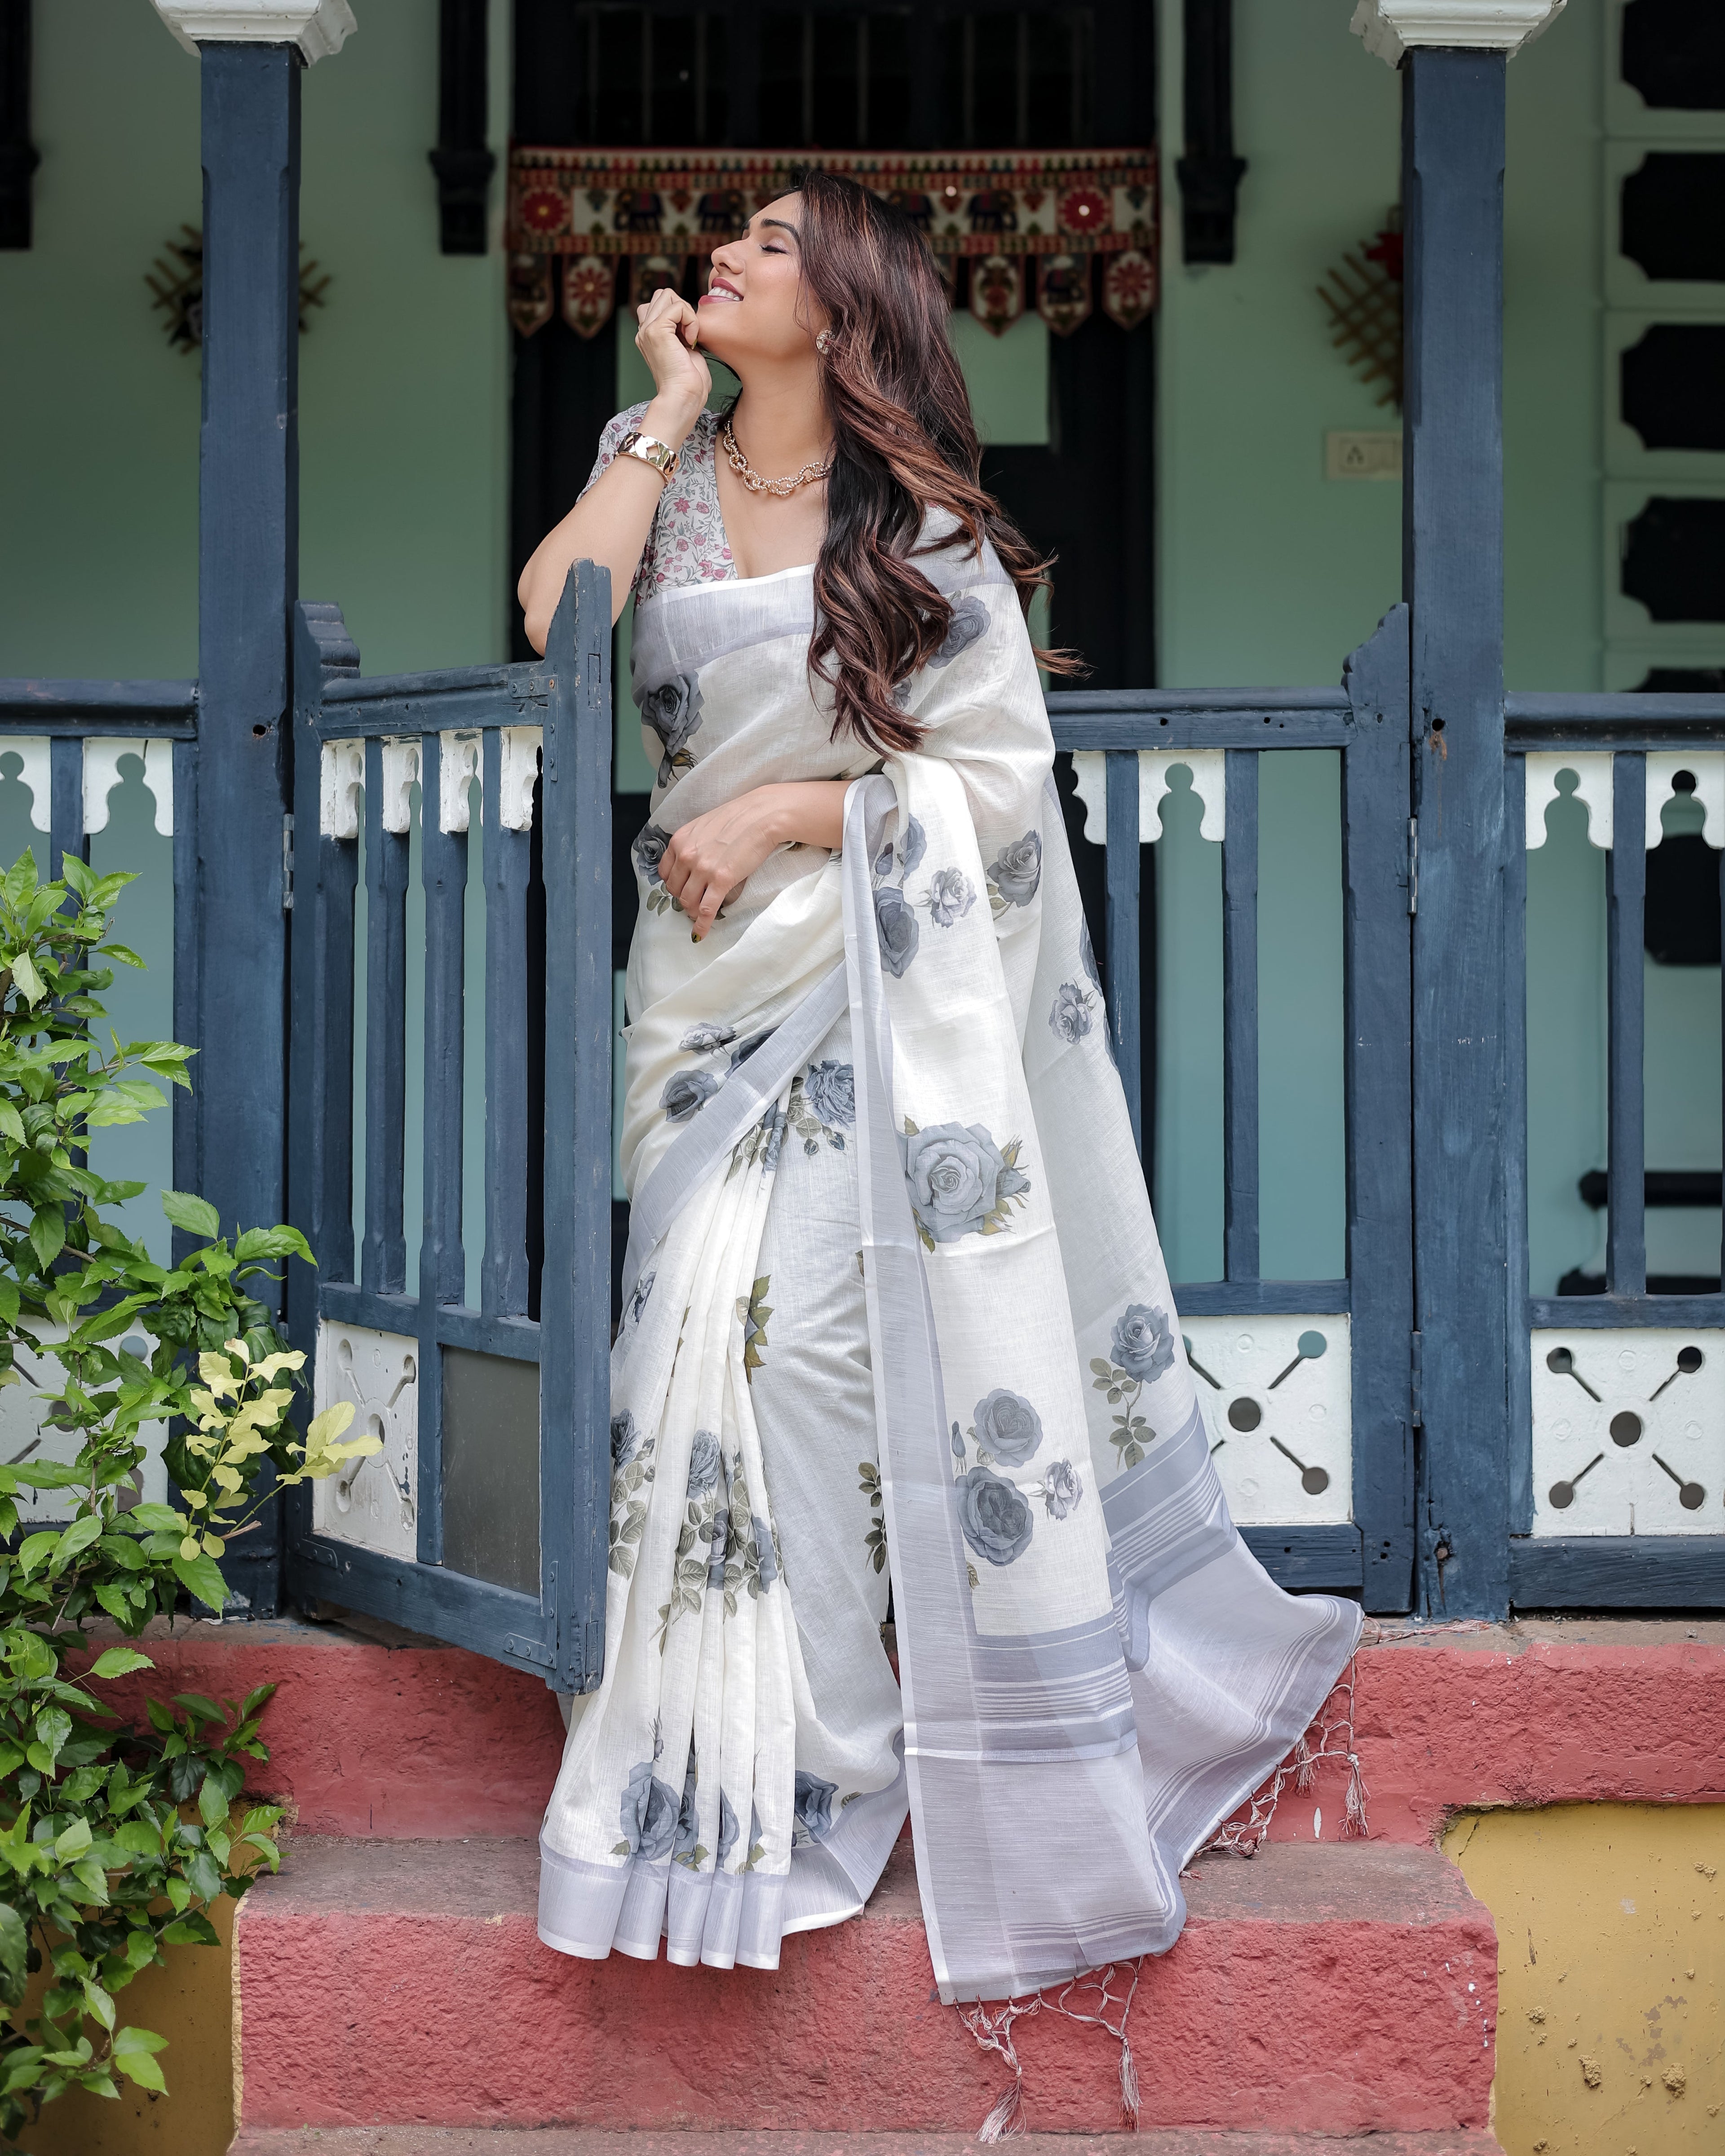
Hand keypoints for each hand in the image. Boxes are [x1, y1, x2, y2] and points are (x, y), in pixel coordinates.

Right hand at [634, 288, 710, 447]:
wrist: (684, 397)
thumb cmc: (690, 382)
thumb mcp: (686, 349)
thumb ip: (682, 330)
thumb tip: (689, 315)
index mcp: (648, 335)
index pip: (659, 304)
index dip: (678, 313)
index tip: (688, 338)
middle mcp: (644, 330)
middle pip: (663, 294)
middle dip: (683, 308)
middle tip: (690, 335)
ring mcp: (647, 329)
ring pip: (668, 294)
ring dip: (686, 312)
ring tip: (690, 337)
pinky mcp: (656, 330)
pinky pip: (678, 306)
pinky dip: (691, 320)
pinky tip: (691, 341)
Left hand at [659, 790, 791, 941]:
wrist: (763, 815)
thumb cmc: (738, 817)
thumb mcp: (704, 826)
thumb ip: (693, 844)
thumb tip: (692, 863)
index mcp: (680, 840)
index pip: (665, 873)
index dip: (674, 885)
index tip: (683, 889)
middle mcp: (686, 854)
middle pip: (675, 889)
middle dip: (684, 899)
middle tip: (695, 903)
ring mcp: (703, 868)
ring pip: (688, 901)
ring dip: (693, 912)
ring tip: (701, 915)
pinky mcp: (721, 880)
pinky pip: (706, 910)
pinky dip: (701, 925)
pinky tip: (700, 933)